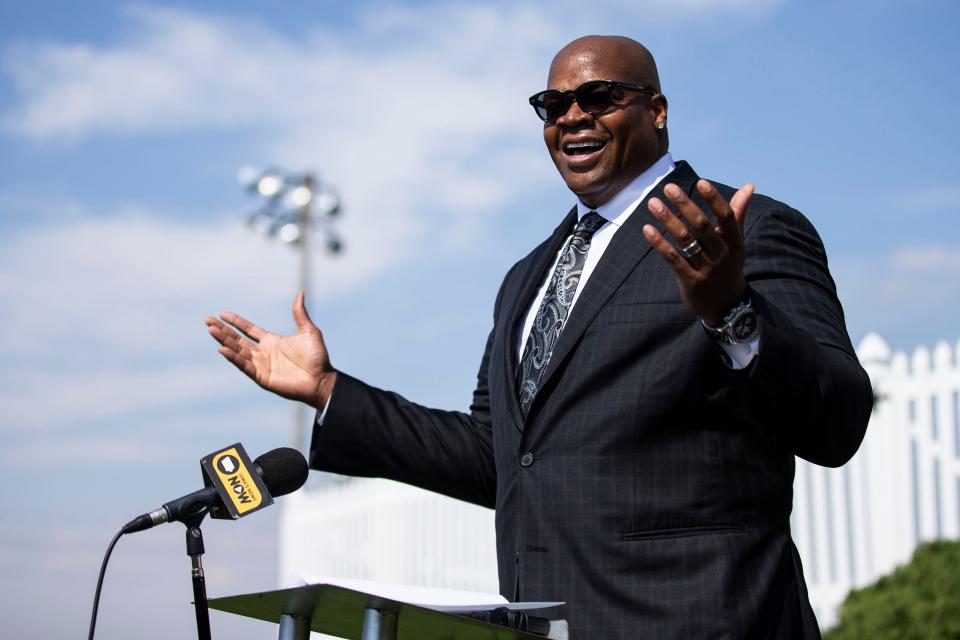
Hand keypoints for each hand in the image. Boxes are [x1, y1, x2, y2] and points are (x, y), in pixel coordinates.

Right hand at [205, 292, 336, 408]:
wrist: (322, 379)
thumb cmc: (317, 357)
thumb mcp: (308, 331)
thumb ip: (299, 314)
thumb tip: (300, 293)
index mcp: (272, 341)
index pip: (249, 330)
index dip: (236, 322)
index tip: (222, 314)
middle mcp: (263, 353)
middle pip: (238, 339)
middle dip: (223, 330)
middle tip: (208, 320)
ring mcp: (261, 365)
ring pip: (238, 351)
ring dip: (224, 341)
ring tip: (211, 330)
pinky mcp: (262, 377)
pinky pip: (244, 366)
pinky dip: (233, 358)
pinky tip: (222, 348)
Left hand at [642, 180, 754, 325]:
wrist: (728, 308)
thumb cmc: (729, 267)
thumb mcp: (736, 243)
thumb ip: (737, 214)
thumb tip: (749, 186)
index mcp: (734, 242)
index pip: (726, 217)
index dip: (714, 199)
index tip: (700, 182)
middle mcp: (722, 254)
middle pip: (702, 226)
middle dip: (684, 205)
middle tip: (668, 187)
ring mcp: (706, 269)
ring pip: (685, 240)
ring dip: (668, 219)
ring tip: (653, 203)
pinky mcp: (691, 281)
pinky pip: (673, 259)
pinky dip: (660, 243)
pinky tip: (647, 229)